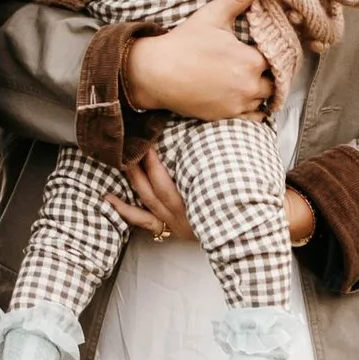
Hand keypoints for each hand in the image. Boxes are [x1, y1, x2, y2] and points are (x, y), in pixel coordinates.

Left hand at [111, 157, 315, 249]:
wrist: (251, 238)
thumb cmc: (248, 205)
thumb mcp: (243, 184)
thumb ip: (238, 158)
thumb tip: (246, 122)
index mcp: (197, 204)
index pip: (167, 182)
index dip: (154, 162)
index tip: (147, 139)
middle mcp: (181, 215)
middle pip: (154, 187)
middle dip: (141, 164)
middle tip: (131, 141)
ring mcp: (172, 224)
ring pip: (146, 199)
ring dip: (133, 178)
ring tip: (120, 159)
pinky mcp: (167, 230)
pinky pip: (141, 221)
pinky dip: (123, 210)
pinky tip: (107, 198)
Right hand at [125, 0, 270, 120]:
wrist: (155, 73)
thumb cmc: (183, 43)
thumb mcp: (212, 15)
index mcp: (251, 60)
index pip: (276, 56)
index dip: (271, 50)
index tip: (263, 46)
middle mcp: (250, 85)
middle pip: (274, 80)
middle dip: (269, 72)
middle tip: (257, 62)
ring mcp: (238, 104)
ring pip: (264, 99)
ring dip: (261, 89)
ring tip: (250, 78)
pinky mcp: (226, 117)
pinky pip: (254, 117)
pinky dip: (254, 109)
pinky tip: (244, 97)